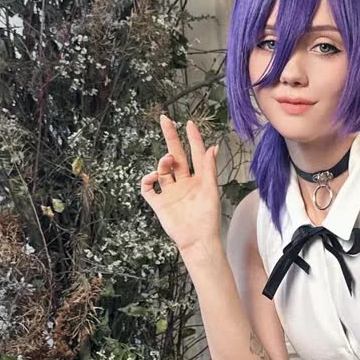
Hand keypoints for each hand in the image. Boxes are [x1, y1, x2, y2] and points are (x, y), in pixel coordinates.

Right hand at [140, 114, 222, 255]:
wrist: (197, 240)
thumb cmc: (208, 218)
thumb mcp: (211, 190)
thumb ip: (209, 168)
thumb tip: (213, 147)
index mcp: (198, 179)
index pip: (195, 154)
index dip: (193, 139)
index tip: (189, 123)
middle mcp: (183, 183)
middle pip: (175, 156)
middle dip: (170, 138)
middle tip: (165, 120)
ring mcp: (170, 192)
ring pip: (162, 169)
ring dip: (163, 162)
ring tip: (167, 161)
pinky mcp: (159, 203)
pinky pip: (148, 188)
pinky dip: (147, 180)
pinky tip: (153, 177)